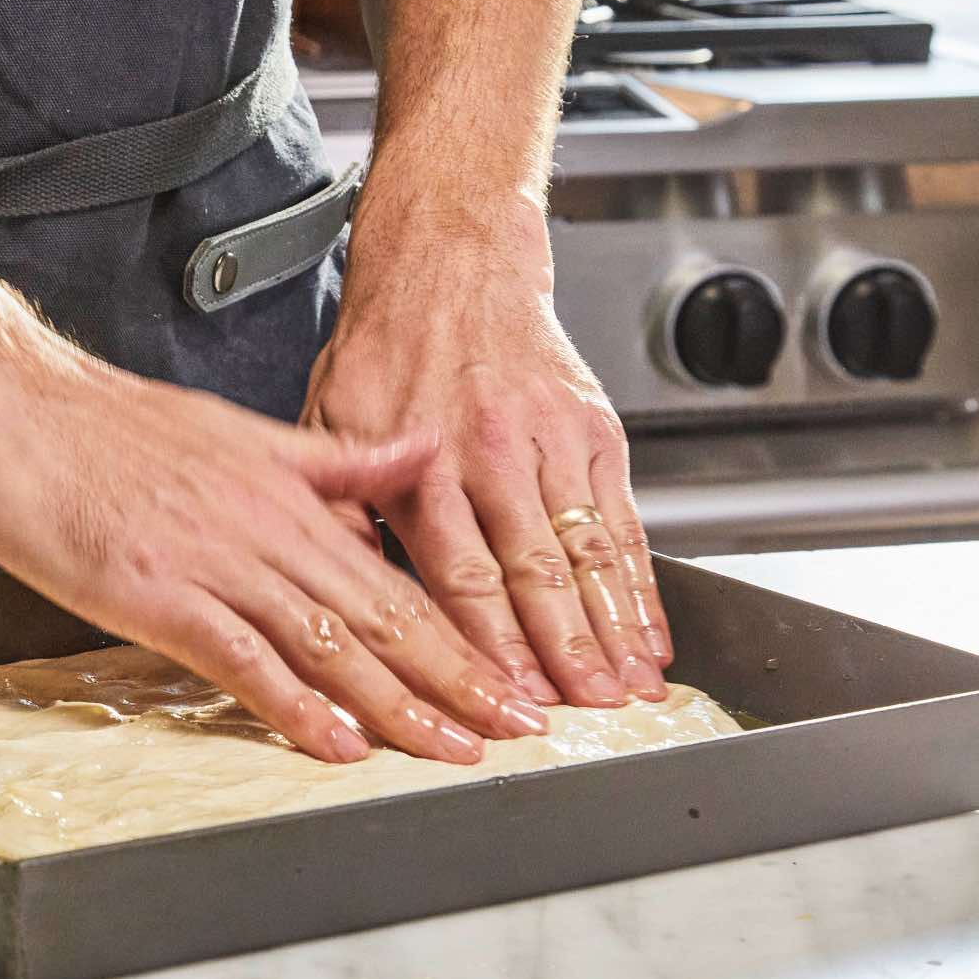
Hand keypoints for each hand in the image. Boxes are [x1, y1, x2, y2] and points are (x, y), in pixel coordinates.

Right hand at [0, 346, 551, 764]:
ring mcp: (213, 560)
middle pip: (381, 616)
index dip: (459, 636)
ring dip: (399, 704)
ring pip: (328, 641)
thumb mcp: (239, 433)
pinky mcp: (154, 589)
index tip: (508, 682)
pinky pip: (240, 655)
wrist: (10, 401)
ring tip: (456, 750)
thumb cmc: (106, 425)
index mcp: (287, 494)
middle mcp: (265, 528)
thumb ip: (332, 462)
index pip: (392, 578)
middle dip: (457, 680)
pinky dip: (295, 703)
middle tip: (519, 730)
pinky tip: (336, 741)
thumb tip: (415, 454)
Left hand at [303, 204, 672, 708]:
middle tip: (582, 716)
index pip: (458, 576)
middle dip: (560, 654)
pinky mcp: (592, 431)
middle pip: (531, 574)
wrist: (453, 263)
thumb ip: (335, 508)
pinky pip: (623, 519)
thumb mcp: (328, 422)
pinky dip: (642, 581)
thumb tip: (331, 591)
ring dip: (611, 628)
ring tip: (628, 690)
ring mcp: (547, 443)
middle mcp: (489, 454)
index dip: (487, 647)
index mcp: (420, 464)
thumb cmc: (386, 350)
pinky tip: (651, 631)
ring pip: (585, 552)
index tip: (502, 703)